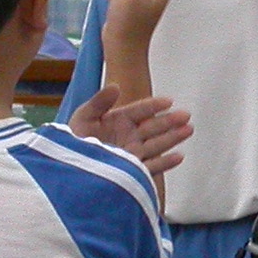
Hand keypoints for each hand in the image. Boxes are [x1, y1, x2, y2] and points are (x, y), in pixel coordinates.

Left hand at [68, 86, 192, 179]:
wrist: (69, 170)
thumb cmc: (73, 142)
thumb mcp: (83, 117)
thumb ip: (99, 102)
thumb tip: (116, 86)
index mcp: (120, 120)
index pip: (140, 110)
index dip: (154, 105)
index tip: (168, 101)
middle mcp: (130, 136)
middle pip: (153, 127)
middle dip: (170, 121)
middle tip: (186, 115)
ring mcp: (133, 154)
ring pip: (157, 144)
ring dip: (173, 137)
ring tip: (188, 130)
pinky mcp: (133, 171)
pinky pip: (152, 167)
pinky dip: (166, 163)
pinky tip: (179, 156)